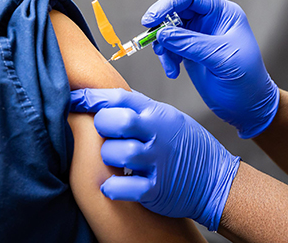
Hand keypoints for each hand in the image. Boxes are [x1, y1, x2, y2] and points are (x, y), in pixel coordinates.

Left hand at [70, 88, 239, 230]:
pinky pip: (124, 187)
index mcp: (157, 115)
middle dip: (101, 126)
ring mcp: (157, 162)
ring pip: (117, 153)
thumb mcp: (168, 118)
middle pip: (116, 121)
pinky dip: (112, 187)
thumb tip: (104, 102)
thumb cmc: (186, 146)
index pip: (119, 98)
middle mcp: (156, 135)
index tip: (72, 100)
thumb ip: (140, 110)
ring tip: (113, 161)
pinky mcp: (156, 189)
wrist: (216, 178)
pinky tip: (111, 185)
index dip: (90, 98)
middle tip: (105, 135)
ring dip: (107, 158)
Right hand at [142, 0, 278, 137]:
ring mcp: (197, 37)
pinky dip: (166, 58)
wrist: (247, 106)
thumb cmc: (246, 80)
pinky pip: (169, 48)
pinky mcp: (189, 53)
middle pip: (176, 10)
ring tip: (169, 64)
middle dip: (161, 24)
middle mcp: (208, 22)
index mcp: (222, 14)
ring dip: (162, 47)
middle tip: (150, 38)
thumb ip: (191, 44)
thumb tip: (162, 34)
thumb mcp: (221, 58)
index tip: (153, 19)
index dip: (170, 3)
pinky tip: (173, 71)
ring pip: (168, 30)